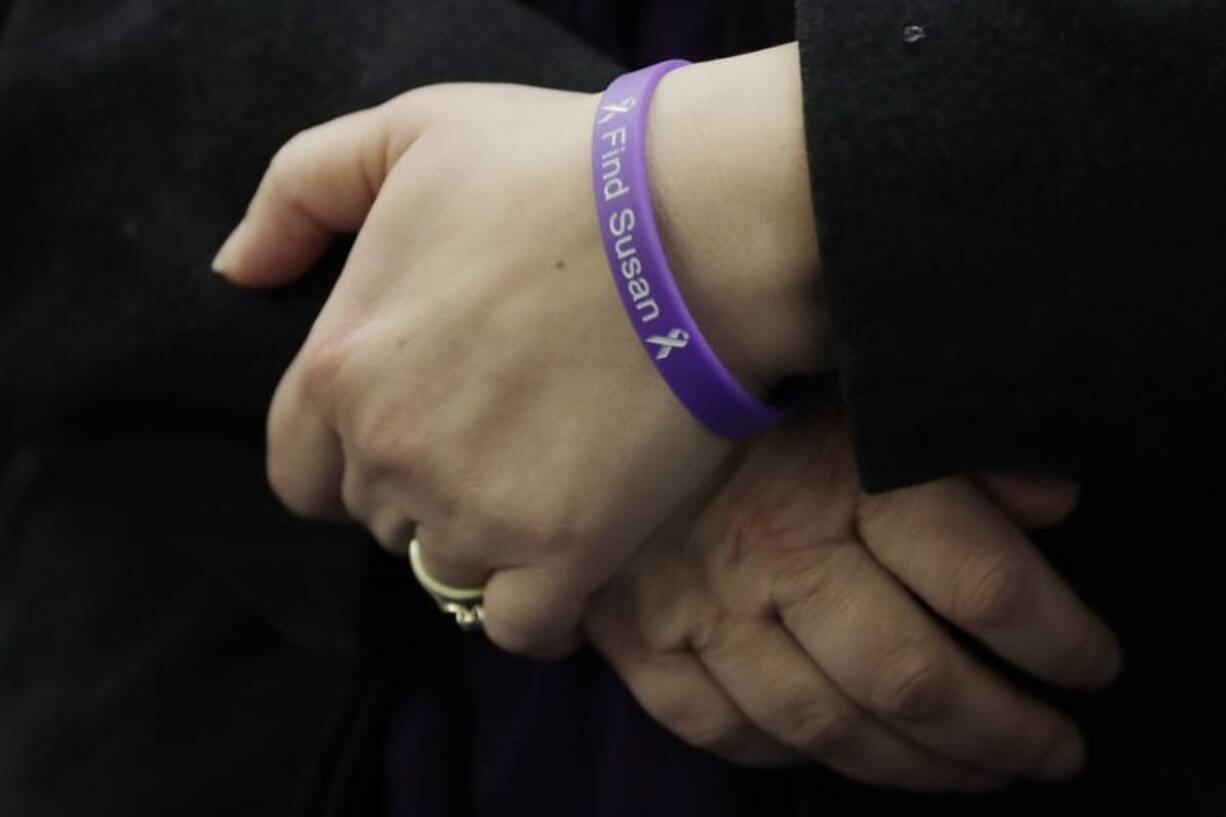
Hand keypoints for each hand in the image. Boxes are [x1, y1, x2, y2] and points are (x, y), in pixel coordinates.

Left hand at [212, 45, 825, 656]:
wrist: (695, 220)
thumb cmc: (556, 167)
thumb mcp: (406, 133)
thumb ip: (296, 193)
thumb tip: (236, 271)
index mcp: (339, 367)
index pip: (298, 471)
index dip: (349, 457)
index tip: (415, 428)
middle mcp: (391, 454)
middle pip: (380, 518)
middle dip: (425, 486)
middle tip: (504, 430)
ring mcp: (474, 512)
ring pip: (450, 568)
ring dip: (488, 537)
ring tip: (550, 475)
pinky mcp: (565, 551)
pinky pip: (521, 627)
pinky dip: (539, 605)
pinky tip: (570, 553)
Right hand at [584, 412, 1119, 790]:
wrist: (591, 397)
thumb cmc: (740, 395)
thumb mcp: (858, 391)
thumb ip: (958, 449)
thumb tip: (1053, 502)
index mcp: (840, 474)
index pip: (982, 582)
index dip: (1060, 638)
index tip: (1091, 662)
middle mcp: (774, 549)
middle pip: (912, 677)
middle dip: (1002, 731)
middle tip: (1051, 749)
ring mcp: (701, 608)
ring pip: (827, 726)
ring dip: (917, 769)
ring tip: (976, 773)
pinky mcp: (642, 643)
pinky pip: (726, 732)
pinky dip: (792, 758)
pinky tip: (845, 757)